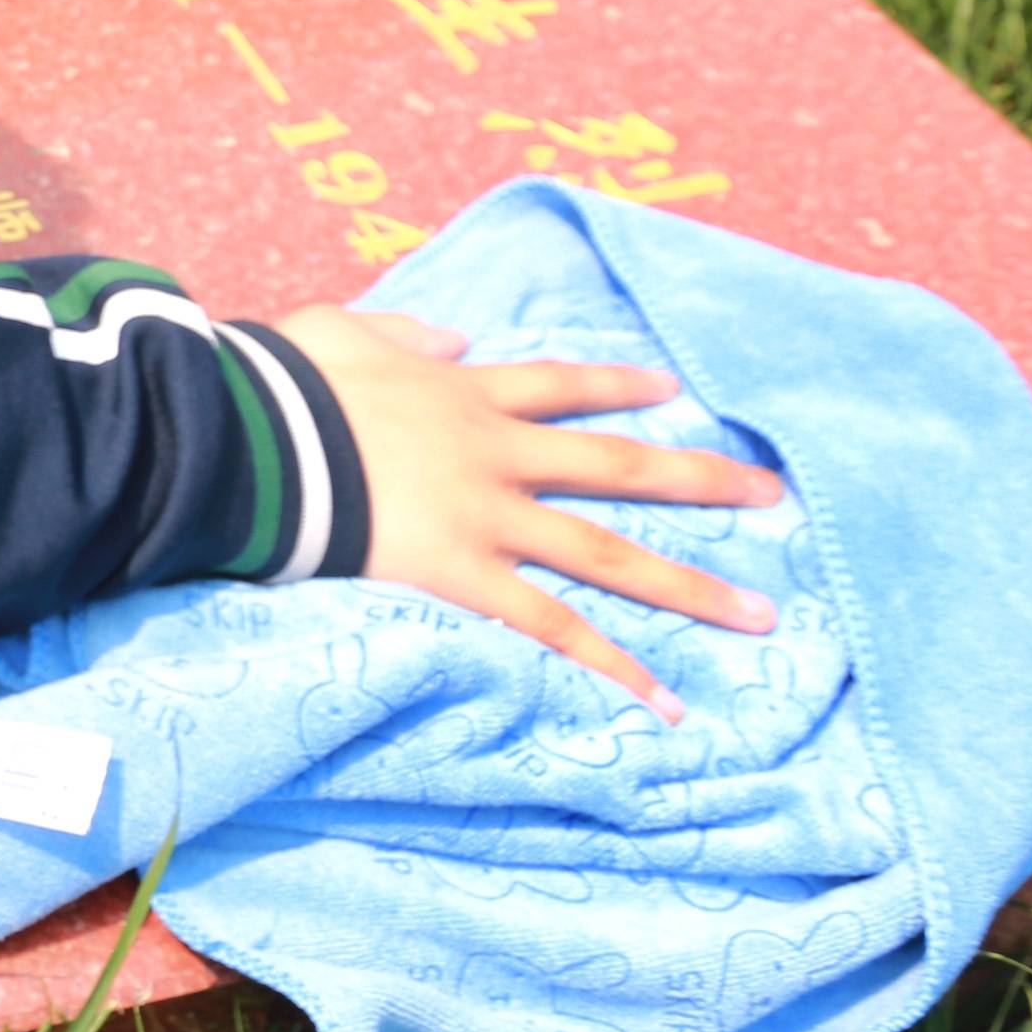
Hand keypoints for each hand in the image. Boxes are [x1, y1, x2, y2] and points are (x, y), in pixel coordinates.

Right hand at [273, 304, 785, 718]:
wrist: (259, 435)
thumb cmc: (283, 381)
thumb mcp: (339, 331)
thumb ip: (400, 333)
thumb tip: (446, 340)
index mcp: (465, 393)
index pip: (561, 385)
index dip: (616, 385)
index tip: (669, 387)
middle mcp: (497, 453)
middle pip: (617, 465)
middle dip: (699, 477)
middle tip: (771, 492)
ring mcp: (489, 517)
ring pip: (607, 553)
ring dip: (688, 586)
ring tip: (759, 614)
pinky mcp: (465, 575)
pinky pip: (551, 626)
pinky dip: (611, 663)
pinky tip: (667, 699)